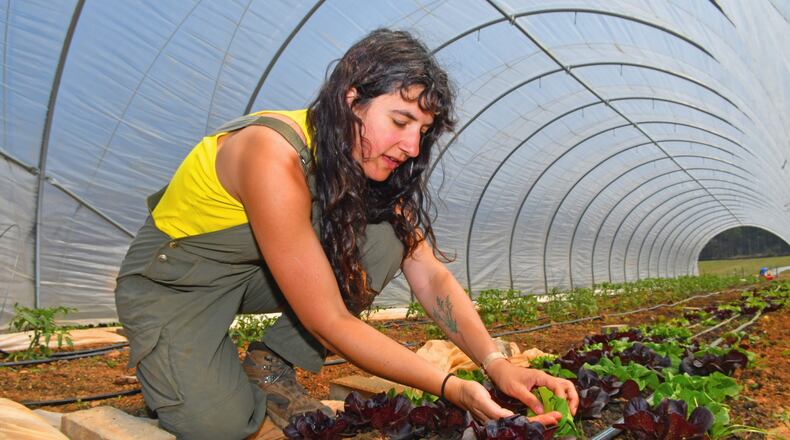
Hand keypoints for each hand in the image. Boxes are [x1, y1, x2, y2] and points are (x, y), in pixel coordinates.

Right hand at [443, 375, 563, 425]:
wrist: (461, 393)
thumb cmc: (471, 394)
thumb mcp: (481, 400)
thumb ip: (495, 411)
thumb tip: (509, 418)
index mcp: (498, 420)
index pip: (523, 422)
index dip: (539, 420)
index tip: (554, 416)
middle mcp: (502, 423)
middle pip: (527, 425)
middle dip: (543, 421)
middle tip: (559, 416)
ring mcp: (502, 421)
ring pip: (525, 423)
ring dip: (539, 420)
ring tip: (554, 416)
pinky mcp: (503, 418)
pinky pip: (520, 420)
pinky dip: (531, 418)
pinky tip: (540, 415)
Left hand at [485, 360, 578, 418]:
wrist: (499, 370)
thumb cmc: (507, 378)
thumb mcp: (516, 390)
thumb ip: (529, 399)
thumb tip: (542, 411)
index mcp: (541, 377)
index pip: (558, 386)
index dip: (563, 397)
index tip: (563, 409)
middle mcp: (546, 378)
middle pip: (566, 385)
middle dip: (572, 398)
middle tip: (571, 412)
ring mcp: (545, 382)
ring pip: (563, 388)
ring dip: (568, 399)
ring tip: (567, 412)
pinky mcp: (542, 386)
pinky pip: (555, 392)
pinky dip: (560, 400)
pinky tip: (557, 409)